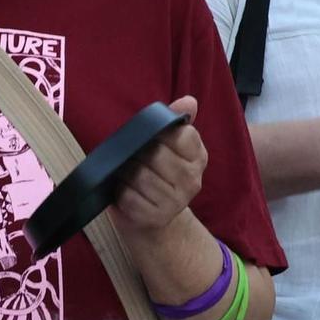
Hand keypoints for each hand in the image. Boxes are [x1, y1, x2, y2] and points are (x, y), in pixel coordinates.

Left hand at [110, 96, 207, 236]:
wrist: (151, 218)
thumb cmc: (156, 171)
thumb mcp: (167, 144)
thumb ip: (175, 120)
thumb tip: (189, 101)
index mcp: (198, 157)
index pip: (182, 135)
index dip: (160, 133)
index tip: (152, 137)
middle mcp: (193, 181)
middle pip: (157, 154)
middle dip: (138, 153)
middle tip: (133, 156)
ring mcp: (176, 202)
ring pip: (141, 176)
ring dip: (126, 173)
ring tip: (127, 173)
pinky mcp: (156, 218)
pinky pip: (129, 197)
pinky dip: (121, 192)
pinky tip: (125, 191)